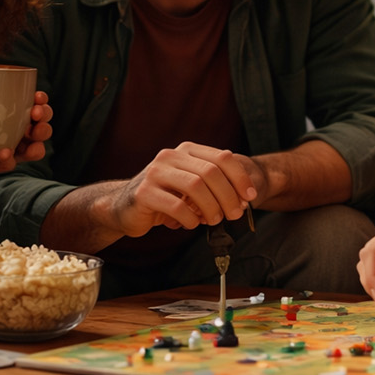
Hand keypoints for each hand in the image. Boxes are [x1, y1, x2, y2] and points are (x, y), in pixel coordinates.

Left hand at [0, 91, 54, 180]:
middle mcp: (15, 130)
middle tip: (36, 119)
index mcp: (12, 111)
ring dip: (34, 149)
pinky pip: (4, 166)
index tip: (38, 97)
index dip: (42, 101)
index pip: (35, 105)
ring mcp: (7, 149)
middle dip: (45, 125)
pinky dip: (3, 162)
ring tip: (28, 146)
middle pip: (41, 129)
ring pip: (32, 151)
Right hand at [107, 143, 257, 237]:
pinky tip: (191, 224)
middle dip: (229, 196)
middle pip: (211, 172)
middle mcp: (170, 156)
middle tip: (235, 214)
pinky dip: (190, 218)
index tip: (251, 196)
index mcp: (186, 151)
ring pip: (195, 187)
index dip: (241, 178)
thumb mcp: (191, 187)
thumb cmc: (164, 198)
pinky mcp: (143, 192)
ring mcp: (155, 172)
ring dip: (211, 207)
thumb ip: (214, 187)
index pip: (222, 158)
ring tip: (214, 220)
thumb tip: (243, 199)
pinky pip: (176, 205)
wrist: (123, 208)